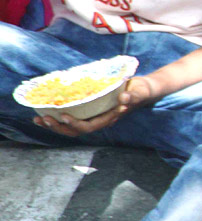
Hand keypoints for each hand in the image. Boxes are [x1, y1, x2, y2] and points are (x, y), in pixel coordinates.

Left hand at [32, 75, 152, 136]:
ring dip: (54, 124)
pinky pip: (73, 117)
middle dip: (58, 127)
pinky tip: (48, 111)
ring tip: (38, 118)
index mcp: (110, 118)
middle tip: (43, 118)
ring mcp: (95, 116)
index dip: (75, 124)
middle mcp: (100, 120)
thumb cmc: (142, 90)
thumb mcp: (139, 91)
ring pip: (71, 127)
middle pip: (76, 131)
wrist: (144, 90)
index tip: (64, 115)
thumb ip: (133, 96)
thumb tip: (123, 99)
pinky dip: (59, 116)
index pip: (89, 127)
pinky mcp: (91, 110)